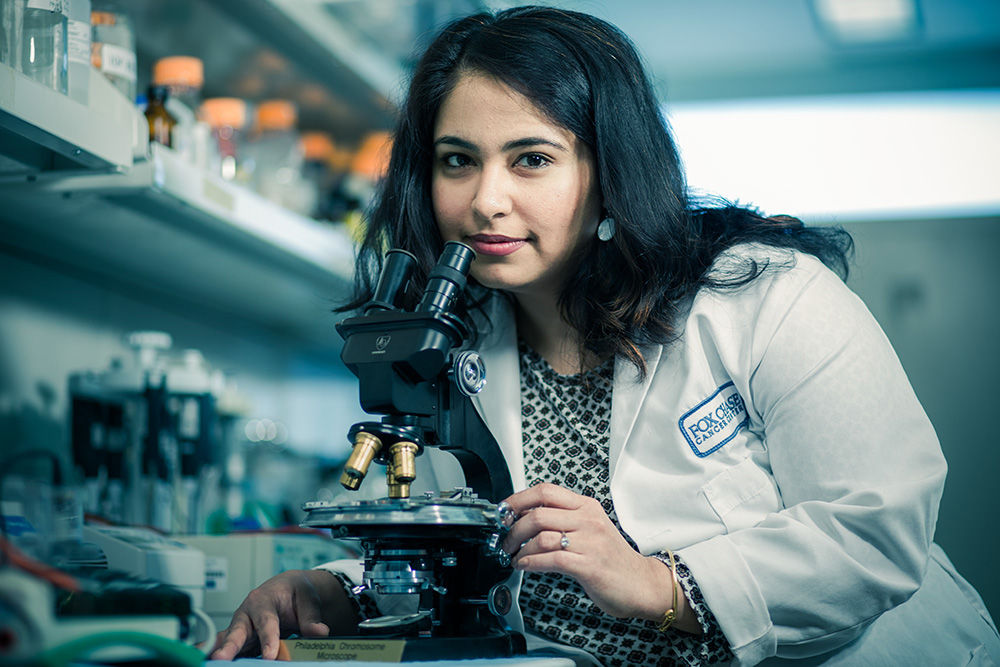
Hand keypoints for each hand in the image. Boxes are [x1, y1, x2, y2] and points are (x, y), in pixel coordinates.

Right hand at [210, 569, 357, 659]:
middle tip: (220, 659)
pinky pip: (230, 648)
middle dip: (229, 646)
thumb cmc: (296, 591)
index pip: (266, 621)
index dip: (268, 639)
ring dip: (220, 652)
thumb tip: (320, 632)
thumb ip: (311, 618)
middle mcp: (247, 614)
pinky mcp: (241, 640)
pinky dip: (221, 654)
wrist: (289, 589)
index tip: (270, 656)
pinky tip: (211, 663)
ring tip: (209, 662)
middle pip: (237, 631)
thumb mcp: (308, 599)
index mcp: (263, 599)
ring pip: (228, 641)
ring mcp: (241, 628)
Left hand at [501, 483, 699, 632]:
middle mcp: (588, 520)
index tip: (504, 510)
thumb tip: (525, 517)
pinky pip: (550, 559)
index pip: (546, 491)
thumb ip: (564, 519)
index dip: (519, 499)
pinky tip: (524, 565)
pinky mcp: (589, 565)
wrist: (642, 584)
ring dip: (519, 547)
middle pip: (538, 513)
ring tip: (513, 555)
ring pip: (541, 536)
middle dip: (513, 528)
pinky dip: (530, 562)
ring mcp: (589, 542)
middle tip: (505, 540)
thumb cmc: (612, 559)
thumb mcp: (590, 528)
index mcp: (586, 506)